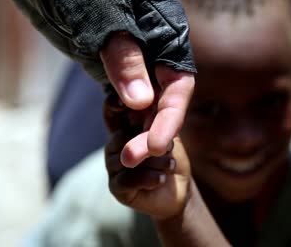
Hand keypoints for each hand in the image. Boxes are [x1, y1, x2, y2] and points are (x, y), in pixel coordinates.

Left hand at [8, 0, 195, 156]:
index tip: (158, 146)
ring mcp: (143, 60)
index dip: (171, 117)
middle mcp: (161, 50)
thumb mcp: (105, 22)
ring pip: (150, 102)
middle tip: (133, 158)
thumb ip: (124, 61)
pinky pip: (132, 97)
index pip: (179, 84)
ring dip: (140, 130)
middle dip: (153, 130)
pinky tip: (123, 136)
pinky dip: (129, 118)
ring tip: (127, 156)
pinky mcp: (123, 67)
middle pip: (166, 98)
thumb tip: (141, 103)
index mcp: (169, 34)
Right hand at [103, 95, 191, 219]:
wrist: (179, 191)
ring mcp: (112, 166)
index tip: (128, 102)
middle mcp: (114, 145)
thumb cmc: (172, 159)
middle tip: (169, 150)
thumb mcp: (169, 135)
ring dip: (155, 162)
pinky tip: (162, 178)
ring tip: (169, 165)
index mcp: (124, 128)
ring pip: (126, 158)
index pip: (112, 111)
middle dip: (149, 141)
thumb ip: (158, 120)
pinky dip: (149, 178)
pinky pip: (128, 179)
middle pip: (121, 136)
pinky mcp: (117, 187)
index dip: (115, 104)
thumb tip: (150, 100)